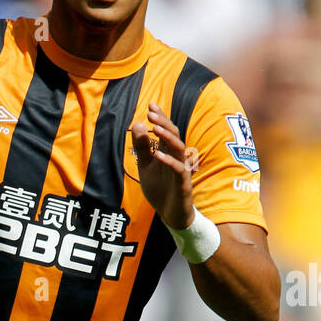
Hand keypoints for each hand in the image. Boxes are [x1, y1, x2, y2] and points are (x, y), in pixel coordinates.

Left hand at [130, 103, 194, 229]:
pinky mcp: (183, 183)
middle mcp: (177, 157)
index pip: (166, 130)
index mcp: (168, 151)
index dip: (160, 118)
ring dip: (167, 137)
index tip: (150, 105)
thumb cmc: (160, 189)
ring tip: (155, 128)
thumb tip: (136, 123)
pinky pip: (178, 169)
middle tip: (151, 112)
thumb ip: (142, 148)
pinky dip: (169, 161)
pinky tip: (158, 154)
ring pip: (178, 148)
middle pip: (174, 134)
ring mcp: (181, 169)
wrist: (170, 215)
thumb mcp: (145, 166)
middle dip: (163, 122)